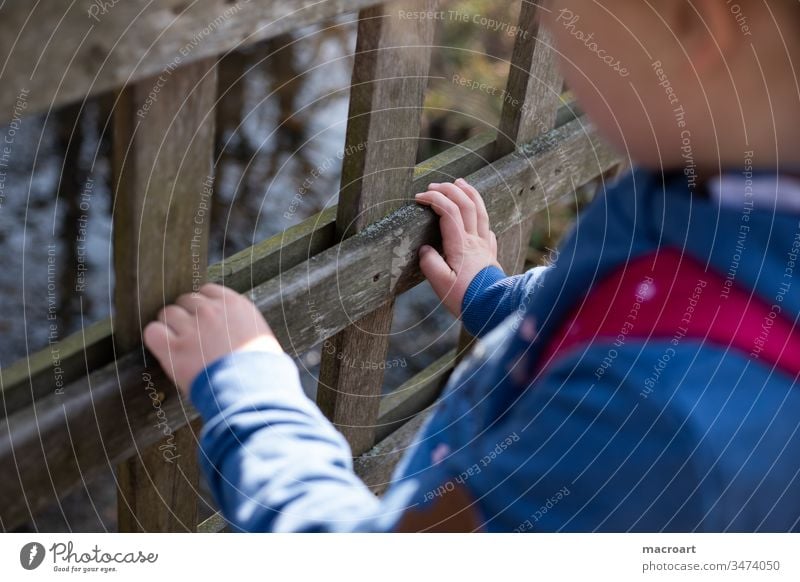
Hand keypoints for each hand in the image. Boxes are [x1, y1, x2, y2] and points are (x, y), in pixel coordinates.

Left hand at [143, 283, 282, 395]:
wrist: (253, 390)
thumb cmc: (263, 371)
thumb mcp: (261, 337)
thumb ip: (242, 324)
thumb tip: (234, 328)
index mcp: (235, 305)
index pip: (207, 291)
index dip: (203, 307)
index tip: (204, 320)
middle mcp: (211, 311)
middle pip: (186, 300)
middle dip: (187, 316)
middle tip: (192, 337)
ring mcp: (192, 328)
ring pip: (168, 314)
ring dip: (171, 327)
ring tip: (180, 346)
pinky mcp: (174, 348)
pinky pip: (153, 332)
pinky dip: (156, 339)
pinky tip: (166, 350)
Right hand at [415, 178, 500, 317]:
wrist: (493, 309)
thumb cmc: (466, 299)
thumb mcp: (441, 284)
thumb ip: (430, 264)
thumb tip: (425, 250)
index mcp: (461, 245)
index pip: (448, 211)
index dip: (434, 199)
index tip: (419, 198)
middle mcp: (475, 240)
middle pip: (465, 204)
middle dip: (449, 190)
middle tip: (434, 186)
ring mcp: (485, 245)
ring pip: (480, 210)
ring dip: (469, 193)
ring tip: (460, 183)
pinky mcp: (490, 254)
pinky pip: (486, 228)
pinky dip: (480, 216)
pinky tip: (476, 218)